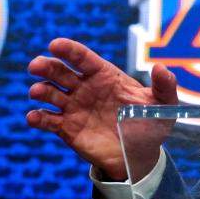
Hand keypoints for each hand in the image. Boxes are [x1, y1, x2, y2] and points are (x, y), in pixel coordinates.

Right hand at [26, 38, 178, 181]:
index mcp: (106, 76)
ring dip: (41, 90)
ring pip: (49, 93)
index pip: (85, 58)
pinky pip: (47, 120)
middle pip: (60, 72)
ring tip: (38, 92)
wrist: (140, 154)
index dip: (70, 50)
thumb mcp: (164, 104)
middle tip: (36, 65)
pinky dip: (37, 117)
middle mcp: (85, 88)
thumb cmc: (151, 123)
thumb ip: (164, 85)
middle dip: (47, 66)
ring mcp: (74, 107)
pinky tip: (35, 117)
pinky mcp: (66, 128)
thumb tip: (160, 67)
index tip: (55, 44)